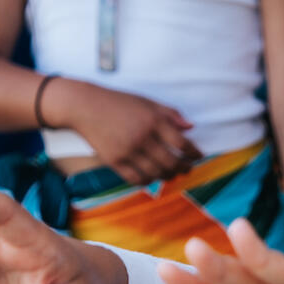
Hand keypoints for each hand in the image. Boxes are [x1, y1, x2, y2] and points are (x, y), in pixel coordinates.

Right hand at [51, 80, 201, 184]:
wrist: (85, 106)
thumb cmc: (118, 102)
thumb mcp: (147, 102)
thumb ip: (170, 114)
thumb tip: (191, 127)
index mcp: (153, 120)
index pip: (181, 143)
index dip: (193, 152)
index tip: (198, 155)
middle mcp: (142, 137)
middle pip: (171, 162)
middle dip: (184, 168)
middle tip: (187, 168)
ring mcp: (128, 151)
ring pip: (156, 173)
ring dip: (168, 176)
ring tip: (171, 173)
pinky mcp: (114, 161)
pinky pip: (136, 179)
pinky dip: (148, 181)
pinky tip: (152, 177)